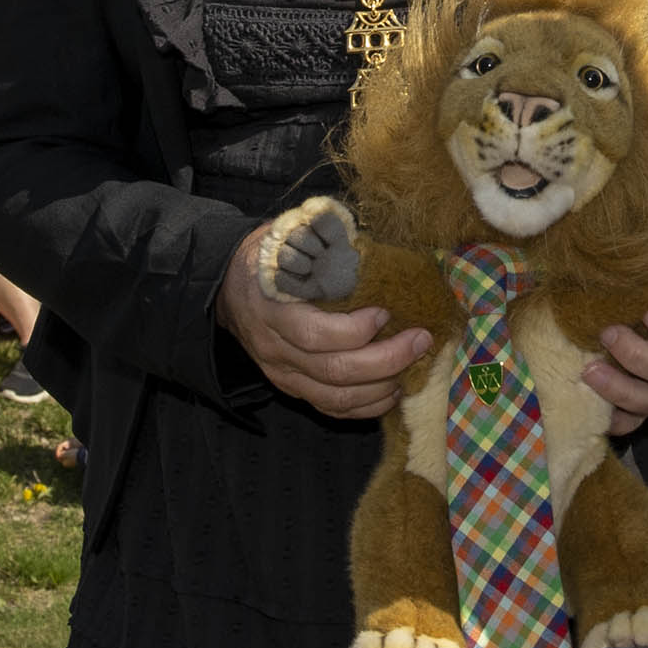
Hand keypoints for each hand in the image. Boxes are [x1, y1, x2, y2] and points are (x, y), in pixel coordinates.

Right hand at [218, 223, 431, 419]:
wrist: (227, 288)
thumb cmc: (267, 259)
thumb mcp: (287, 238)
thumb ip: (326, 244)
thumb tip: (376, 247)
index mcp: (273, 309)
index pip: (314, 334)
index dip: (356, 330)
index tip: (386, 312)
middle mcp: (276, 349)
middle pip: (334, 370)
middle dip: (386, 360)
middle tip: (420, 340)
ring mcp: (283, 374)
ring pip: (336, 397)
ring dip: (381, 387)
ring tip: (412, 367)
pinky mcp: (292, 388)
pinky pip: (330, 409)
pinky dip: (366, 407)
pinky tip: (392, 392)